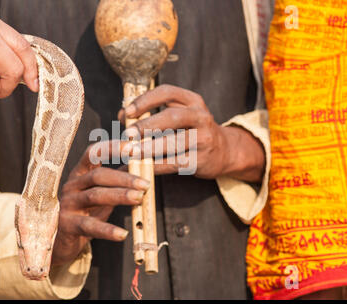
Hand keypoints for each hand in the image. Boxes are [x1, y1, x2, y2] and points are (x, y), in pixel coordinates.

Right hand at [51, 141, 149, 265]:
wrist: (61, 241)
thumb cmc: (86, 212)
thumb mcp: (102, 193)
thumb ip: (120, 179)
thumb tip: (147, 165)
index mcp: (80, 174)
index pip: (93, 153)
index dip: (112, 148)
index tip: (133, 146)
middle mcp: (72, 186)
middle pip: (98, 175)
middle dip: (123, 178)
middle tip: (145, 183)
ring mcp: (67, 205)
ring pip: (94, 196)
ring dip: (119, 196)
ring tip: (139, 198)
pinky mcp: (67, 226)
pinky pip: (89, 226)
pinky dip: (107, 229)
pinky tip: (123, 234)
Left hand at [118, 84, 264, 181]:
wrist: (224, 151)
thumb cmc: (191, 129)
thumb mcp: (178, 114)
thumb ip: (151, 111)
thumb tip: (122, 114)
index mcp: (193, 101)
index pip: (167, 92)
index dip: (146, 100)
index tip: (128, 111)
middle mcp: (201, 117)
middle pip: (172, 117)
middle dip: (147, 125)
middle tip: (127, 134)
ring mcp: (203, 139)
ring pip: (173, 143)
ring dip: (148, 148)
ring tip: (130, 152)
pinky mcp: (201, 160)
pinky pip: (174, 163)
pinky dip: (154, 166)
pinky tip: (139, 167)